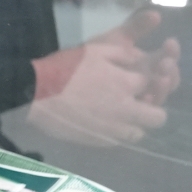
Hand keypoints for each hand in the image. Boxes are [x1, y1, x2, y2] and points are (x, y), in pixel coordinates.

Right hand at [27, 12, 180, 145]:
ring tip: (119, 116)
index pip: (153, 84)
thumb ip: (123, 54)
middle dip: (152, 109)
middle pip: (157, 117)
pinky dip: (115, 133)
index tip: (133, 78)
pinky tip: (102, 124)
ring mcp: (112, 128)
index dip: (146, 80)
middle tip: (138, 103)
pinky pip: (117, 141)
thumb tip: (140, 58)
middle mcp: (126, 109)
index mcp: (126, 84)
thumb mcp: (94, 49)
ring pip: (139, 133)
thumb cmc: (64, 67)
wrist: (34, 91)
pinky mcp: (97, 141)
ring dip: (134, 124)